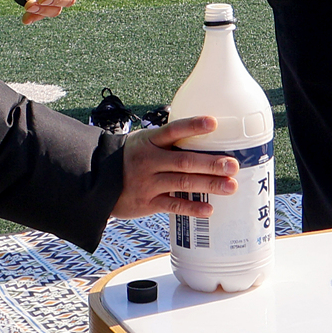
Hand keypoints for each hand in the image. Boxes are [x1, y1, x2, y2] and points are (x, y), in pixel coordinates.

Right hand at [112, 116, 239, 219]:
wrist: (98, 181)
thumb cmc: (130, 158)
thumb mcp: (144, 142)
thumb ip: (168, 141)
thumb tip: (204, 138)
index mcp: (150, 141)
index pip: (173, 130)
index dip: (193, 126)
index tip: (214, 123)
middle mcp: (150, 160)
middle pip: (184, 161)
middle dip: (211, 163)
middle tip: (233, 165)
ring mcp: (148, 182)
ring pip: (182, 183)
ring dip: (208, 184)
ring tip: (230, 186)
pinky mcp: (147, 202)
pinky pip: (173, 206)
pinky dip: (192, 208)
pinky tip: (209, 209)